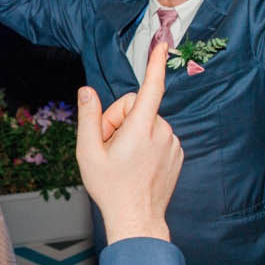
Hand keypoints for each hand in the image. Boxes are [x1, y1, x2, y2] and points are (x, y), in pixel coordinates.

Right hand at [76, 42, 180, 243]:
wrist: (137, 219)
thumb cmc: (110, 188)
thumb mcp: (87, 152)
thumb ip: (89, 117)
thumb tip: (87, 91)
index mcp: (140, 128)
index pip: (151, 87)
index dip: (155, 64)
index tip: (162, 44)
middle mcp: (161, 131)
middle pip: (136, 107)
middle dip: (119, 120)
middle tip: (107, 146)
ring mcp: (172, 143)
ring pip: (146, 122)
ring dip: (132, 133)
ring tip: (123, 160)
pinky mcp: (177, 153)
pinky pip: (158, 135)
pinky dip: (146, 143)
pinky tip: (137, 164)